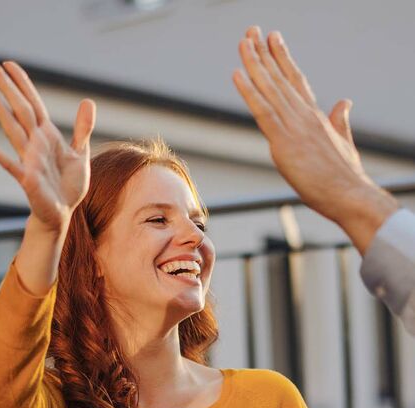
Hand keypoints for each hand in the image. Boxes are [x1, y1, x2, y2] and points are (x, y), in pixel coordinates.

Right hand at [0, 62, 95, 233]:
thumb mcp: (79, 153)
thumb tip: (87, 100)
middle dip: (9, 90)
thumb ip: (82, 129)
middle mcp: (35, 144)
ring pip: (14, 132)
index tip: (9, 65)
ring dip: (1, 112)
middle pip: (21, 112)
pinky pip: (12, 166)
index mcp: (48, 137)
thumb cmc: (68, 184)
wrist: (63, 211)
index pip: (34, 105)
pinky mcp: (27, 180)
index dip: (23, 85)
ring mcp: (29, 160)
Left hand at [233, 27, 397, 252]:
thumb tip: (344, 102)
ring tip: (244, 41)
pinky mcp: (284, 142)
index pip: (296, 81)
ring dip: (254, 64)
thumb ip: (340, 121)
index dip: (283, 59)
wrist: (350, 195)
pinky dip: (249, 92)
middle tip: (251, 31)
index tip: (273, 38)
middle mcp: (304, 115)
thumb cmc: (346, 176)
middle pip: (280, 79)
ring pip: (270, 89)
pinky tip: (237, 74)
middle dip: (264, 54)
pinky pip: (263, 111)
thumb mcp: (344, 143)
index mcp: (316, 117)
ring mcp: (294, 126)